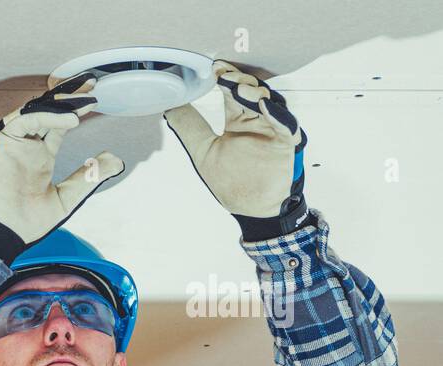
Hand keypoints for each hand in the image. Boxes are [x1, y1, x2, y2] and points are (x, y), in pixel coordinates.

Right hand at [0, 75, 124, 245]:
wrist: (8, 232)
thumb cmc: (29, 221)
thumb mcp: (68, 196)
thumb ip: (89, 177)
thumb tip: (115, 160)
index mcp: (40, 158)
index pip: (57, 124)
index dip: (75, 111)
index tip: (94, 102)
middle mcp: (28, 147)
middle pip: (47, 112)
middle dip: (68, 98)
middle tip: (90, 87)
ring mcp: (16, 145)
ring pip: (35, 111)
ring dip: (59, 103)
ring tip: (82, 100)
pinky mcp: (5, 144)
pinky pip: (24, 120)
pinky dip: (46, 116)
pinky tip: (69, 120)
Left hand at [163, 60, 309, 235]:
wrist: (253, 207)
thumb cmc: (233, 182)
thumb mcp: (203, 152)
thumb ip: (190, 128)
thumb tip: (170, 108)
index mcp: (238, 122)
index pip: (231, 93)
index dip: (224, 79)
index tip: (213, 68)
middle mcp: (256, 121)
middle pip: (250, 91)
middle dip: (238, 80)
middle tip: (223, 75)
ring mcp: (272, 129)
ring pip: (267, 102)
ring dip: (253, 93)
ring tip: (239, 88)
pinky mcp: (285, 142)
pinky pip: (285, 124)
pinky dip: (276, 114)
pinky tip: (264, 106)